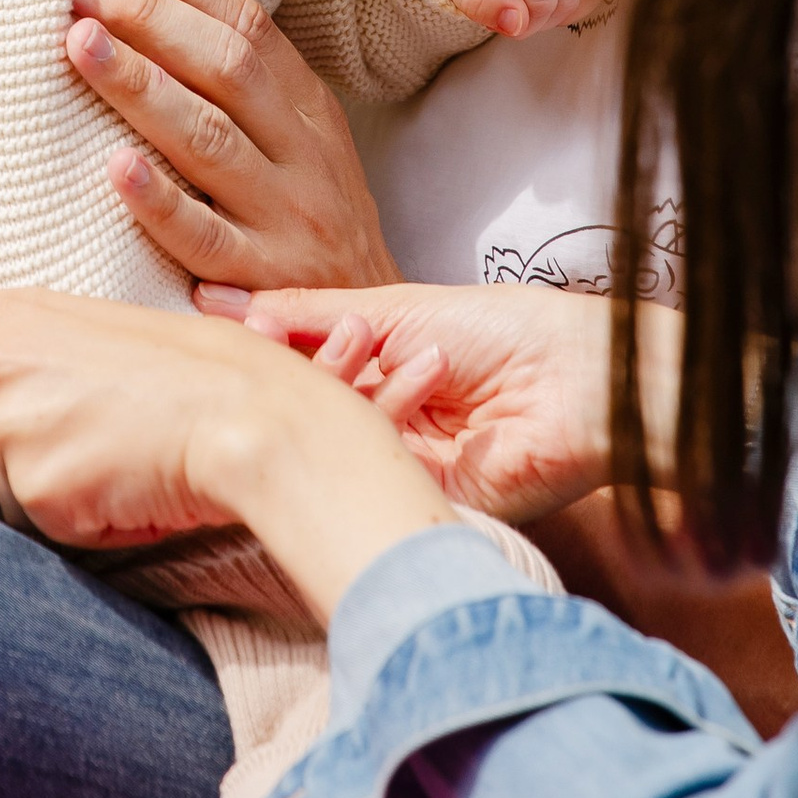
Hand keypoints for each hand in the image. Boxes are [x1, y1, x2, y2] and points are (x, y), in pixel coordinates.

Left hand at [0, 282, 449, 622]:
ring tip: (107, 466)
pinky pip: (33, 528)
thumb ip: (24, 362)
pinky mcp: (37, 489)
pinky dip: (71, 523)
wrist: (256, 417)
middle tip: (18, 473)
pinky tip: (123, 491)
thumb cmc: (191, 374)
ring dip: (31, 500)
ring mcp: (11, 429)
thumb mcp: (93, 335)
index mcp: (7, 314)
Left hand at [64, 0, 400, 292]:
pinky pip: (204, 239)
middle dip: (150, 19)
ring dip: (141, 87)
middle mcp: (302, 155)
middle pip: (226, 69)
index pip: (248, 25)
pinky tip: (115, 170)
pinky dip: (159, 202)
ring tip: (81, 44)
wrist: (371, 328)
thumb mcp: (305, 144)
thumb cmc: (313, 224)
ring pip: (209, 141)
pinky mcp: (261, 282)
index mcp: (309, 111)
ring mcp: (284, 218)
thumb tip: (153, 7)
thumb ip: (248, 87)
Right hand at [196, 279, 655, 531]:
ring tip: (368, 346)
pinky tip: (404, 378)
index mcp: (373, 373)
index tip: (229, 325)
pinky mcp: (415, 497)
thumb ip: (306, 313)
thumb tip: (219, 300)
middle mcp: (379, 420)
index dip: (266, 348)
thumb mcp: (393, 307)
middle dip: (296, 368)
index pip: (296, 369)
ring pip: (331, 436)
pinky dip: (377, 420)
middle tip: (280, 338)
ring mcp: (396, 461)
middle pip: (305, 407)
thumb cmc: (502, 331)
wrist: (578, 378)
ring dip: (342, 385)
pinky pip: (369, 467)